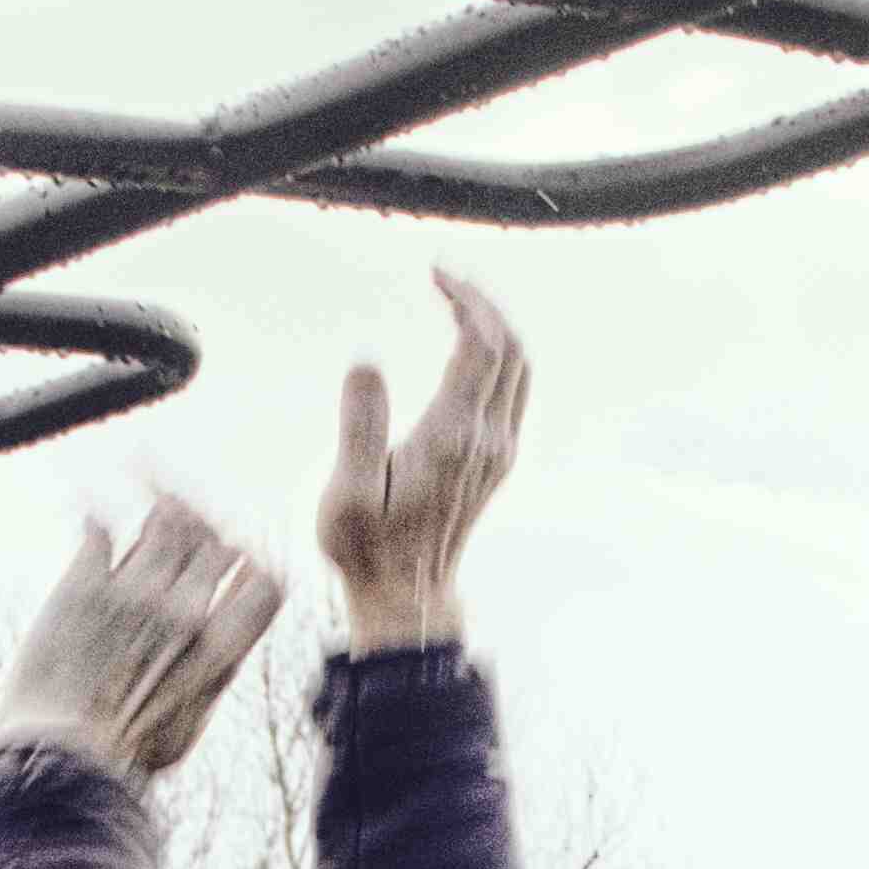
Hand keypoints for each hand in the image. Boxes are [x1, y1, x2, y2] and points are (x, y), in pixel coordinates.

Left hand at [0, 498, 287, 779]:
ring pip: (168, 519)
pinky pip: (101, 526)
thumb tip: (226, 647)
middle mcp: (185, 612)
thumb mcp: (189, 725)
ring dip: (163, 510)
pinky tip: (95, 516)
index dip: (252, 568)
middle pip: (216, 542)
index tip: (236, 568)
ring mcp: (134, 592)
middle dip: (207, 536)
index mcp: (220, 651)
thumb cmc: (124, 758)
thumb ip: (211, 676)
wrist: (57, 762)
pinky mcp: (83, 583)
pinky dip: (101, 516)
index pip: (265, 579)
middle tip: (186, 535)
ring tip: (150, 509)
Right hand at [319, 268, 525, 653]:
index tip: (436, 274)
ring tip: (458, 303)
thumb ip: (360, 425)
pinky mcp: (497, 461)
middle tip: (446, 278)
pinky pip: (514, 391)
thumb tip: (367, 363)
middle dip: (484, 303)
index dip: (466, 299)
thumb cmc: (367, 547)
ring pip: (520, 368)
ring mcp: (498, 452)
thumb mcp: (348, 492)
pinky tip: (469, 348)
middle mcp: (486, 440)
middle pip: (510, 348)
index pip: (480, 345)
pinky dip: (499, 356)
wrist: (406, 594)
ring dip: (497, 327)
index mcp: (451, 437)